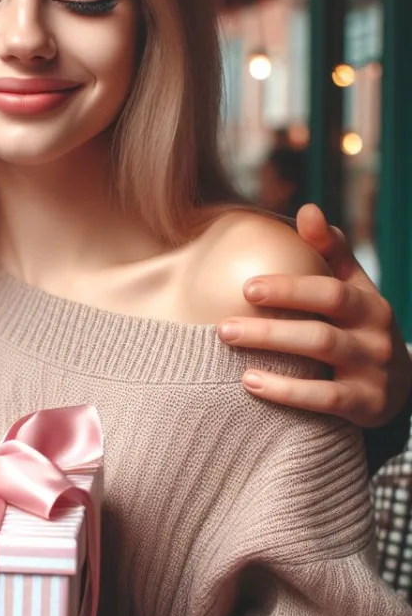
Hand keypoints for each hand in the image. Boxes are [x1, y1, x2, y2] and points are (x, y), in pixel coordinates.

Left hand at [218, 204, 411, 427]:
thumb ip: (330, 251)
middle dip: (270, 324)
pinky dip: (287, 391)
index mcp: (368, 303)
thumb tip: (307, 209)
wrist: (395, 386)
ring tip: (230, 345)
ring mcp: (373, 371)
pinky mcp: (367, 405)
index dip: (289, 287)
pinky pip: (325, 399)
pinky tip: (250, 382)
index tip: (246, 286)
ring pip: (321, 356)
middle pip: (321, 325)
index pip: (329, 290)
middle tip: (222, 326)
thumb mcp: (351, 289)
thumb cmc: (356, 325)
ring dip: (272, 349)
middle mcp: (375, 335)